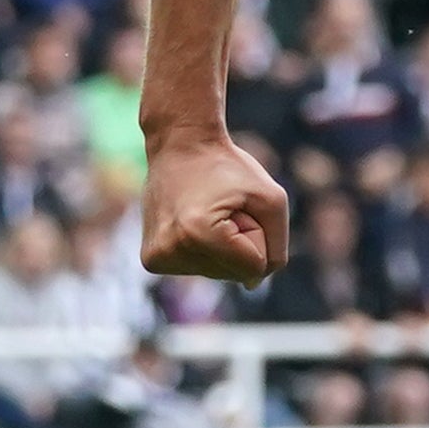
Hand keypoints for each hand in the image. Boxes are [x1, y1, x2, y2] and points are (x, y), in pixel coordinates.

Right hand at [140, 123, 290, 283]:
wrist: (179, 144)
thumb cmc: (228, 166)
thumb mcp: (272, 199)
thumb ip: (276, 248)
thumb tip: (252, 284)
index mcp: (198, 234)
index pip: (255, 268)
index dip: (257, 234)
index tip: (235, 205)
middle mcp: (171, 250)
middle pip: (235, 274)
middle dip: (240, 244)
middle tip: (219, 207)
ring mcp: (157, 257)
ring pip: (217, 273)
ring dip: (222, 246)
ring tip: (204, 213)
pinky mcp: (151, 260)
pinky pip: (197, 269)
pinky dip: (203, 250)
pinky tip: (190, 223)